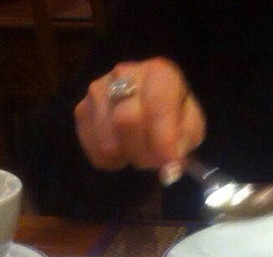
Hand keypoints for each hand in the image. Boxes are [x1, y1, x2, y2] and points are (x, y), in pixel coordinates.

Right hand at [74, 57, 205, 178]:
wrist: (146, 103)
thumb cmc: (173, 114)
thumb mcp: (191, 123)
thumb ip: (185, 138)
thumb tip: (170, 162)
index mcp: (159, 73)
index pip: (157, 106)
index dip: (163, 141)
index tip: (168, 167)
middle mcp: (124, 73)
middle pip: (127, 121)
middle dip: (144, 153)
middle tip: (154, 162)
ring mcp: (98, 89)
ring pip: (107, 141)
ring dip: (127, 157)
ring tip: (138, 151)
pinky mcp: (81, 109)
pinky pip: (93, 149)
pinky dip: (110, 160)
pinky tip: (122, 149)